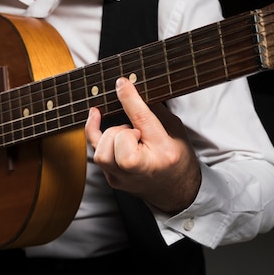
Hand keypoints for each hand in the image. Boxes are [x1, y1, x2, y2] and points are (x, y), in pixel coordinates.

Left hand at [85, 77, 201, 213]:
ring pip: (101, 151)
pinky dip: (96, 134)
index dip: (130, 99)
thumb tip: (135, 90)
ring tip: (128, 138)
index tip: (122, 83)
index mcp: (165, 152)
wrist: (176, 191)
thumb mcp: (176, 131)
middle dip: (123, 129)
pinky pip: (96, 153)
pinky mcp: (112, 180)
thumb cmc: (177, 157)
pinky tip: (96, 117)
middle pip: (118, 138)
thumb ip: (156, 112)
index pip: (143, 121)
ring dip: (112, 136)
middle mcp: (143, 168)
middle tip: (137, 134)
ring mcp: (124, 178)